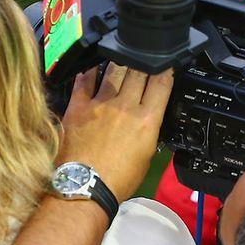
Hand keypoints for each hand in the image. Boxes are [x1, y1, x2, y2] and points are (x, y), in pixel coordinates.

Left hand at [58, 64, 173, 198]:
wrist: (85, 187)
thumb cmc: (116, 180)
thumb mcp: (146, 156)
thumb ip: (148, 131)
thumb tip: (146, 120)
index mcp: (146, 120)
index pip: (161, 83)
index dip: (166, 69)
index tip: (166, 64)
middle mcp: (125, 107)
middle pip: (139, 71)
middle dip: (144, 62)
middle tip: (144, 58)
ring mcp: (100, 104)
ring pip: (113, 71)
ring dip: (120, 62)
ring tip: (122, 58)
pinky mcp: (78, 107)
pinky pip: (84, 80)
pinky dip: (90, 71)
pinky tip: (92, 66)